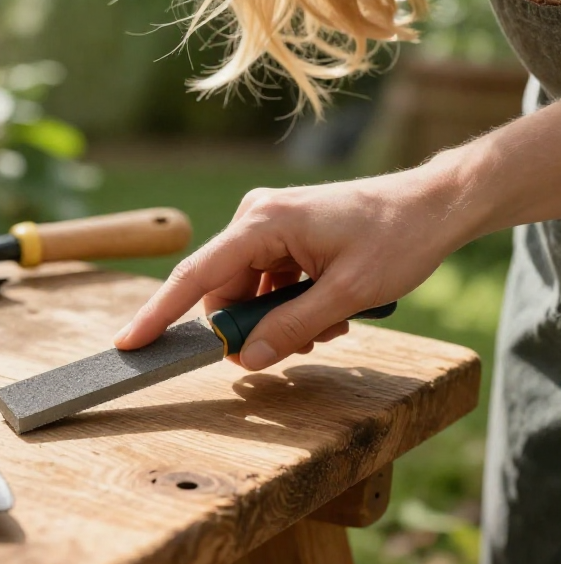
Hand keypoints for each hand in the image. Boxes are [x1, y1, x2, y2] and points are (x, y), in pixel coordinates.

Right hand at [113, 163, 474, 370]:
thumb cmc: (397, 237)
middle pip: (223, 293)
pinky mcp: (282, 237)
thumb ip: (292, 327)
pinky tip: (328, 308)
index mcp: (262, 222)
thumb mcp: (348, 294)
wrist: (435, 204)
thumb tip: (247, 359)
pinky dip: (290, 306)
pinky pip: (266, 285)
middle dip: (252, 329)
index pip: (196, 275)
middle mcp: (255, 219)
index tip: (128, 343)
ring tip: (330, 322)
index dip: (159, 314)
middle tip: (302, 343)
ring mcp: (268, 227)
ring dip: (279, 320)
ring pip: (246, 295)